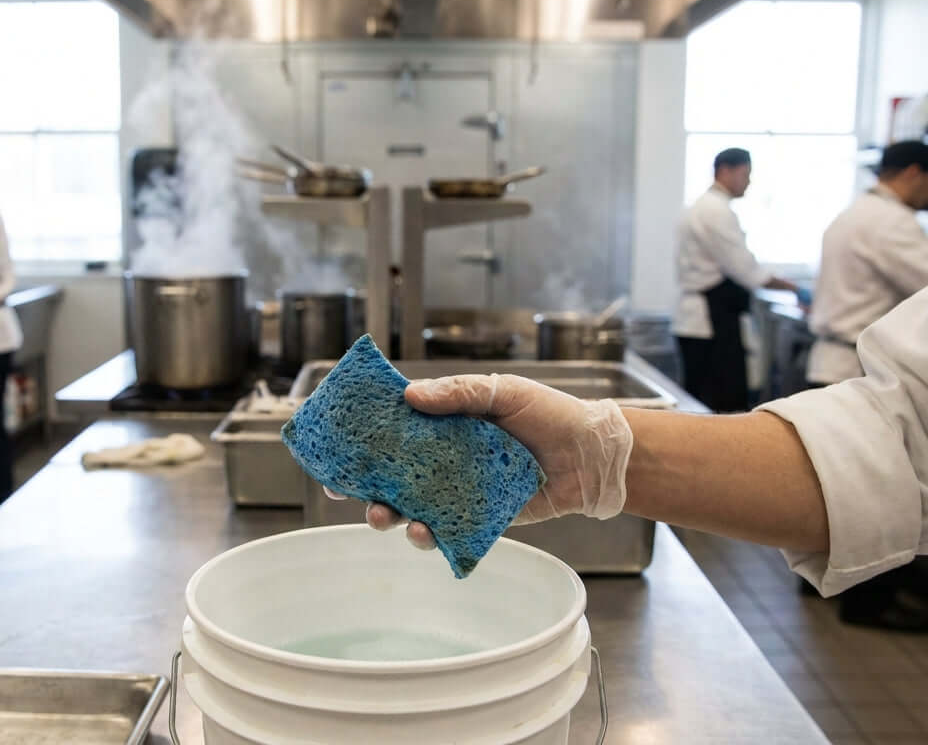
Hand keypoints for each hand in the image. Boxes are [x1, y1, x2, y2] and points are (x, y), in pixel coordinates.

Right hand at [332, 374, 632, 549]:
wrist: (592, 454)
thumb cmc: (550, 415)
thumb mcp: (502, 391)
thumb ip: (458, 393)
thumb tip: (410, 397)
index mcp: (447, 427)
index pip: (396, 434)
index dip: (364, 443)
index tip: (335, 453)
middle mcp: (449, 461)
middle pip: (396, 477)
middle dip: (367, 489)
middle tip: (348, 494)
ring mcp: (462, 492)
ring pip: (415, 509)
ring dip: (394, 516)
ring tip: (387, 517)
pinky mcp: (482, 520)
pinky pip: (449, 531)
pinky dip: (431, 536)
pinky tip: (425, 533)